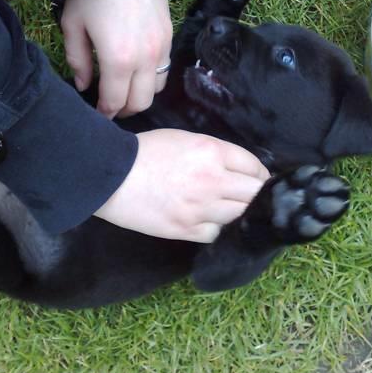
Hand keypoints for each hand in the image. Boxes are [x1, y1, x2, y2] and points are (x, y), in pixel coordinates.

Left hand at [59, 0, 172, 118]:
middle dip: (124, 110)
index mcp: (118, 60)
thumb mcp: (73, 23)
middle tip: (110, 106)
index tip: (97, 114)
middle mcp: (145, 59)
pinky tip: (137, 68)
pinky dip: (152, 77)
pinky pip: (165, 68)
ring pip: (157, 89)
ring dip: (141, 94)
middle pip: (141, 102)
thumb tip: (84, 84)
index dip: (105, 113)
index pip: (115, 102)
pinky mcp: (170, 35)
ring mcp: (162, 48)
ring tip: (124, 88)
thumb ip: (77, 60)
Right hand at [94, 129, 270, 242]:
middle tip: (252, 197)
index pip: (255, 167)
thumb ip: (215, 154)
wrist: (111, 176)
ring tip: (227, 208)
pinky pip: (215, 233)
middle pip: (254, 194)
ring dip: (238, 212)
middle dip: (257, 195)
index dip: (260, 175)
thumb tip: (238, 169)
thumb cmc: (146, 151)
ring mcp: (201, 208)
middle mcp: (213, 181)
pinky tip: (205, 219)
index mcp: (212, 152)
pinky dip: (215, 227)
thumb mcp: (186, 139)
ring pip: (239, 216)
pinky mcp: (187, 230)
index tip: (259, 180)